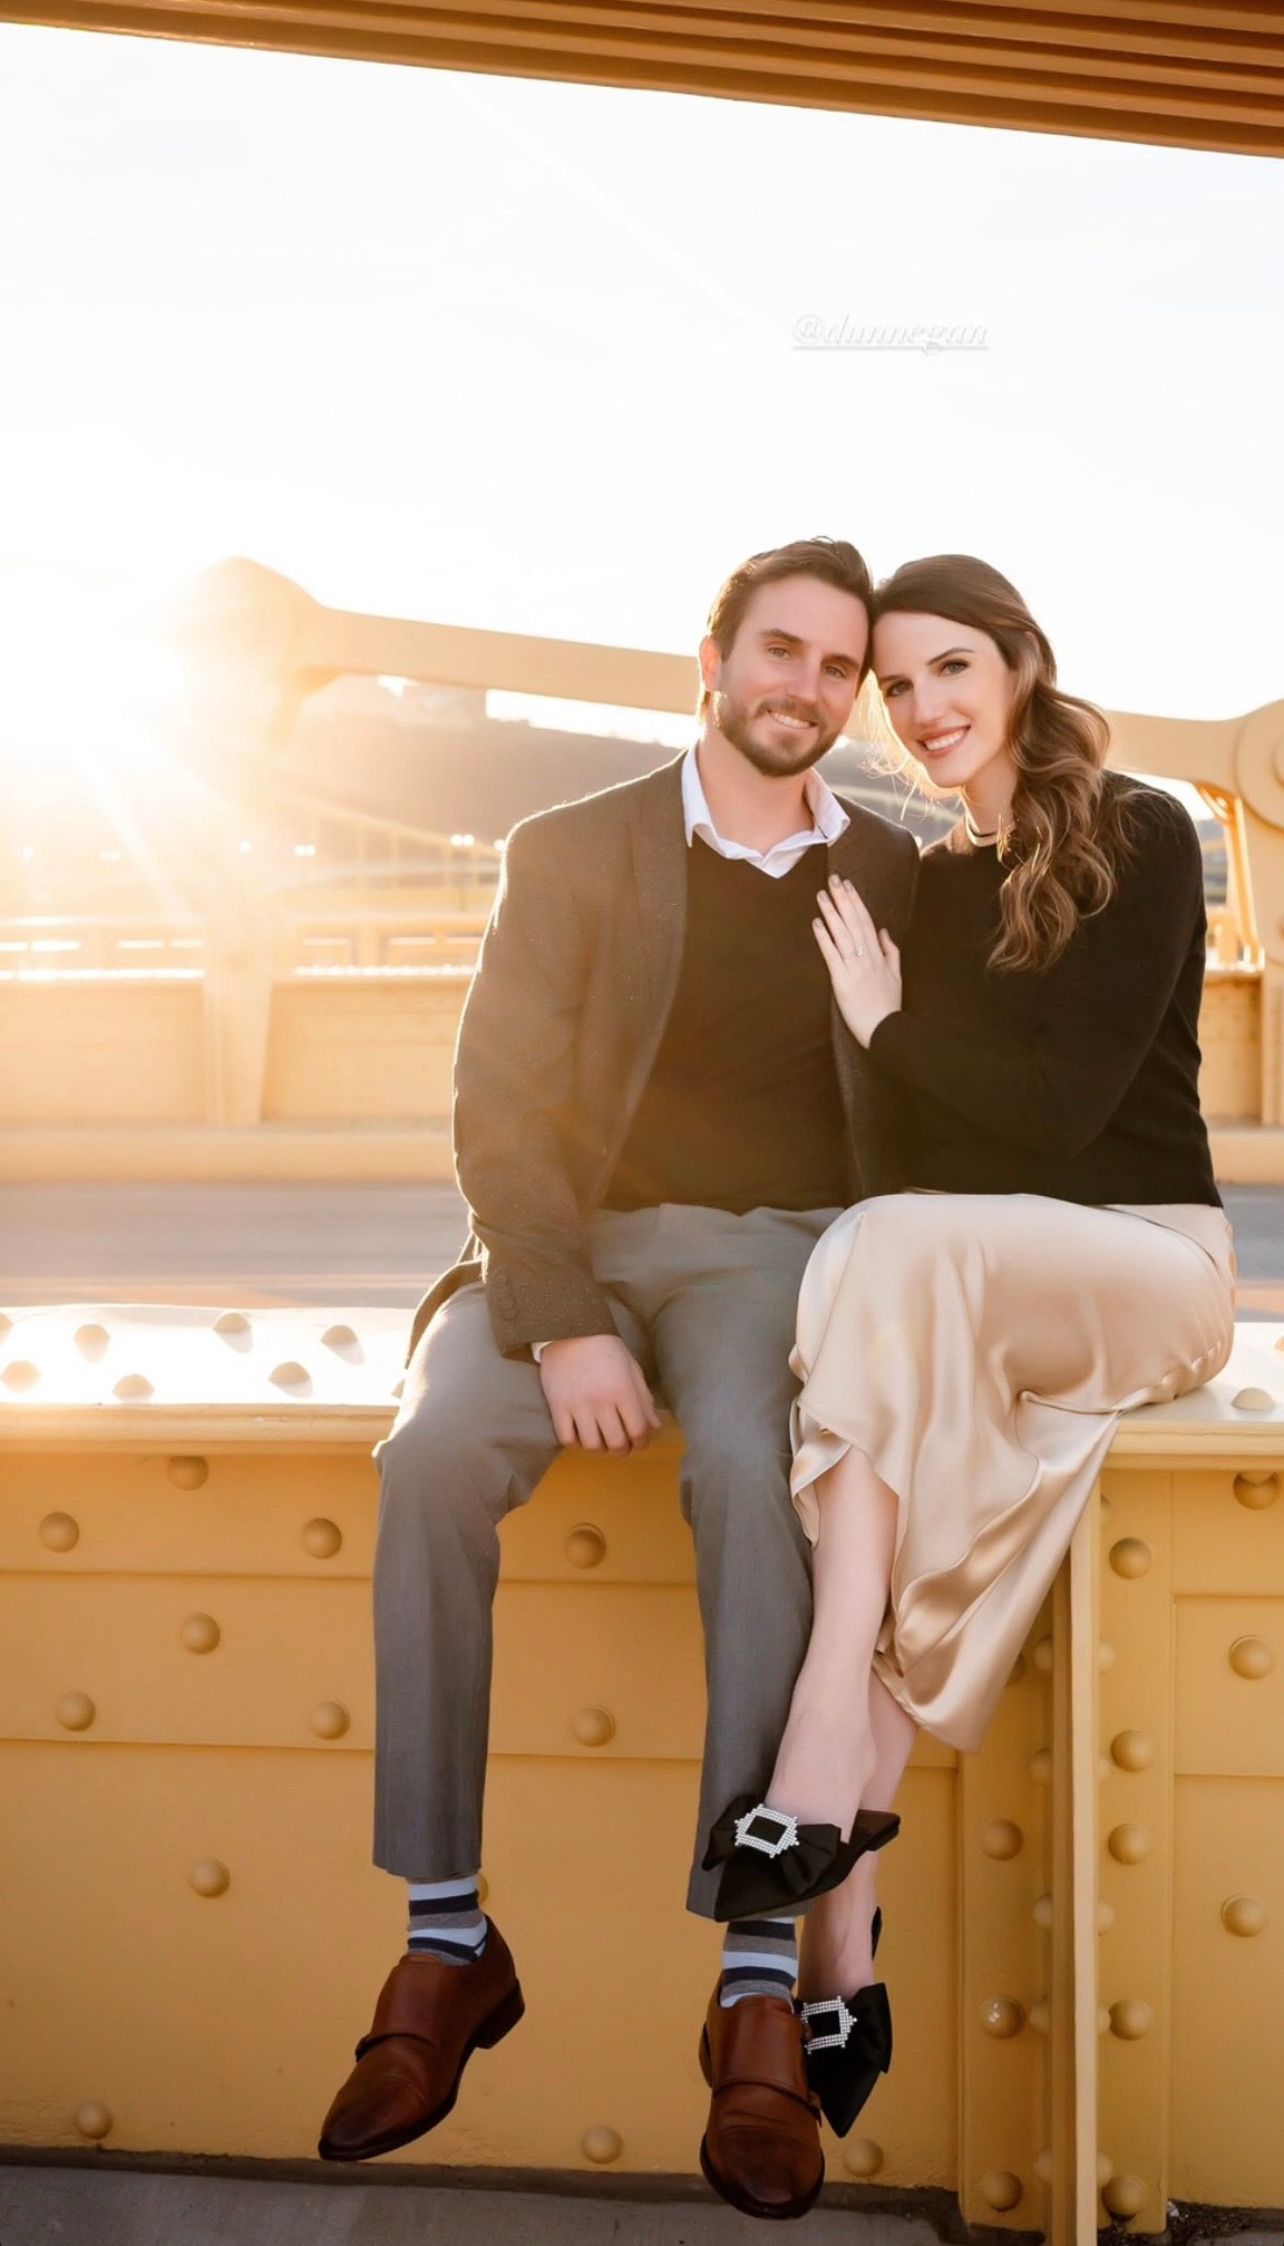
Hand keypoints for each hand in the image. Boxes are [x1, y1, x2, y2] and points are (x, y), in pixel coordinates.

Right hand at [539, 1334, 662, 1453]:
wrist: (570, 1331)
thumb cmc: (606, 1349)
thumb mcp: (632, 1369)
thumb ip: (643, 1399)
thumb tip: (654, 1427)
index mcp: (623, 1391)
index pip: (638, 1431)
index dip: (641, 1442)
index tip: (639, 1442)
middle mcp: (601, 1402)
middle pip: (616, 1443)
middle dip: (622, 1450)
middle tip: (621, 1446)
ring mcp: (578, 1406)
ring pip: (591, 1445)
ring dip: (599, 1449)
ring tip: (601, 1442)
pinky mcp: (558, 1407)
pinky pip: (566, 1438)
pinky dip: (576, 1444)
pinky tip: (581, 1436)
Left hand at [814, 875, 901, 1047]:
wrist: (886, 1030)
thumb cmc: (889, 1005)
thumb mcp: (897, 975)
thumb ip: (891, 951)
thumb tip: (883, 930)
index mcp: (879, 955)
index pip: (866, 921)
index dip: (856, 902)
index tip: (848, 885)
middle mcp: (867, 957)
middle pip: (854, 922)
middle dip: (843, 899)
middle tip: (833, 879)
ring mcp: (855, 968)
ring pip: (843, 934)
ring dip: (832, 912)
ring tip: (822, 895)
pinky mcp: (843, 981)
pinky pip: (832, 955)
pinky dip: (824, 938)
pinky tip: (817, 923)